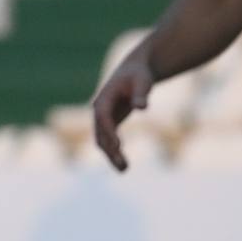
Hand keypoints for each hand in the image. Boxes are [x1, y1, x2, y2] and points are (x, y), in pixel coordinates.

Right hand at [92, 57, 153, 171]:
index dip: (109, 131)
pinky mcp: (110, 123)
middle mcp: (99, 109)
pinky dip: (114, 151)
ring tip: (124, 169)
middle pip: (100, 132)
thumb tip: (142, 107)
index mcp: (104, 97)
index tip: (118, 146)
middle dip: (110, 149)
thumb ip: (141, 94)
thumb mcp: (142, 82)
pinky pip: (109, 140)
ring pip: (102, 140)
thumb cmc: (139, 75)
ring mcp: (103, 117)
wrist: (135, 71)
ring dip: (111, 154)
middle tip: (123, 165)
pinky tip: (123, 164)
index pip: (103, 116)